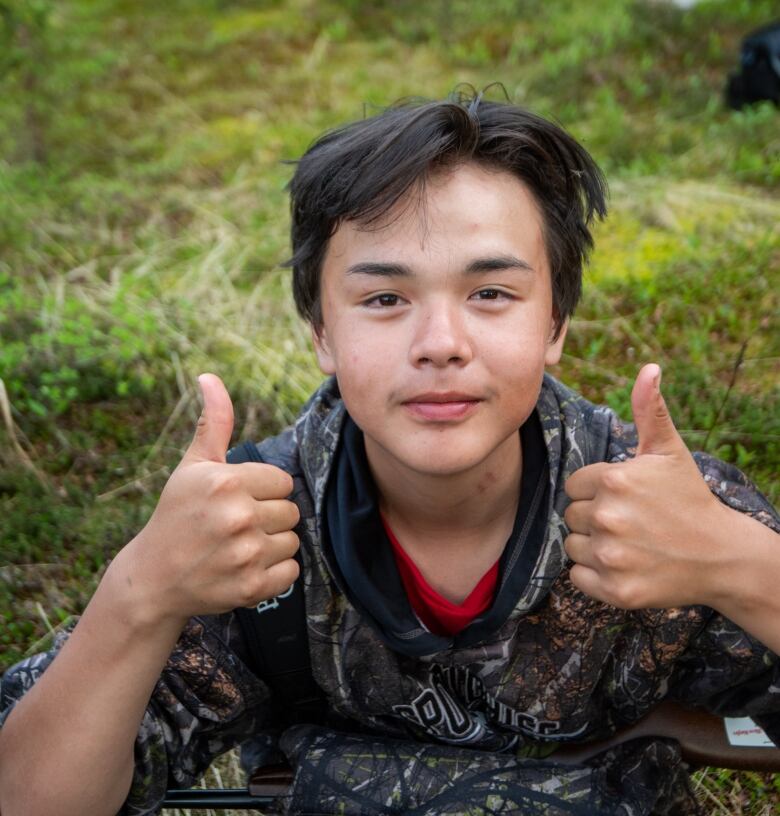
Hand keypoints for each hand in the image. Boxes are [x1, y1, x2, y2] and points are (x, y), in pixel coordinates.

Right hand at [115, 373, 299, 624]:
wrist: (154, 578)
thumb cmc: (176, 515)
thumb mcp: (192, 467)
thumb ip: (213, 422)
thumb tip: (210, 377)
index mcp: (227, 482)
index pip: (282, 481)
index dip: (262, 491)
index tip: (236, 501)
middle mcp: (239, 517)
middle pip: (291, 511)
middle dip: (267, 517)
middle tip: (235, 527)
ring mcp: (247, 554)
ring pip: (292, 540)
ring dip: (272, 545)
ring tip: (239, 547)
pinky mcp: (254, 587)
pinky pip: (291, 571)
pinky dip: (274, 572)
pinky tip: (245, 568)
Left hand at [563, 363, 729, 609]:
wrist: (722, 556)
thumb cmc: (689, 498)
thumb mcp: (670, 451)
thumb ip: (649, 409)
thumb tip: (649, 367)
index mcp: (614, 480)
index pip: (574, 485)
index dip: (596, 490)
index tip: (626, 497)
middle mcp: (609, 518)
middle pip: (571, 515)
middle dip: (595, 517)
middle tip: (632, 522)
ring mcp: (612, 556)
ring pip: (573, 546)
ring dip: (593, 546)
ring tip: (630, 543)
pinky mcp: (615, 591)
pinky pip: (579, 578)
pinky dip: (595, 576)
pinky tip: (625, 565)